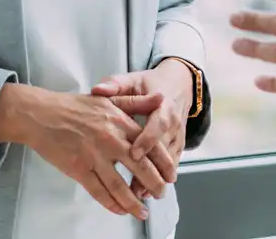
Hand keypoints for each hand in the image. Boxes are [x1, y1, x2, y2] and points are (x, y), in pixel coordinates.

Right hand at [0, 84, 166, 220]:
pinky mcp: (78, 169)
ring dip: (134, 201)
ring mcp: (93, 156)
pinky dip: (111, 204)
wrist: (42, 114)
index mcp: (120, 121)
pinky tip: (120, 210)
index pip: (149, 145)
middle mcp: (110, 139)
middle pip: (140, 167)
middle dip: (155, 184)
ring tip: (143, 211)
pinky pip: (98, 192)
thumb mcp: (109, 98)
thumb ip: (137, 102)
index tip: (172, 174)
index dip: (163, 162)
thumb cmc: (75, 106)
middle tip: (162, 194)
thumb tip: (162, 98)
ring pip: (119, 185)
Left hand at [92, 61, 193, 197]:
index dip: (147, 140)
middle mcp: (173, 122)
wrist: (178, 85)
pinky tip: (147, 192)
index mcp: (162, 104)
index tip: (133, 153)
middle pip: (165, 149)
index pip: (157, 124)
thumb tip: (98, 90)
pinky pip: (171, 164)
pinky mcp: (178, 145)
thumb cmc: (150, 84)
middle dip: (154, 170)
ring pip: (169, 161)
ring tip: (142, 196)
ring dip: (156, 179)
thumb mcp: (132, 80)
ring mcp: (177, 135)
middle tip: (138, 189)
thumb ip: (115, 85)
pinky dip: (159, 178)